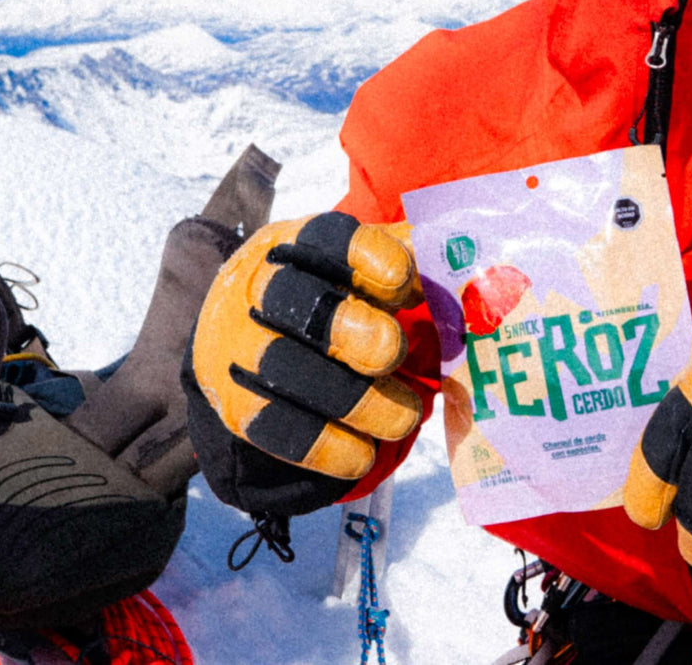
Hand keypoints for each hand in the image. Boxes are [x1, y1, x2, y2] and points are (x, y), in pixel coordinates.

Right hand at [185, 211, 422, 515]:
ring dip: (355, 400)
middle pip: (296, 301)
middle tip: (394, 353)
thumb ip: (404, 263)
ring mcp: (237, 346)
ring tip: (406, 417)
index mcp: (295, 243)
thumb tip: (458, 265)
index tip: (404, 282)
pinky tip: (364, 454)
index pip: (326, 238)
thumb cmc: (328, 299)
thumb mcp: (357, 268)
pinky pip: (274, 428)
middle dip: (351, 329)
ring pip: (286, 370)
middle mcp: (257, 287)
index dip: (368, 258)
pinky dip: (325, 446)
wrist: (251, 347)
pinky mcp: (233, 405)